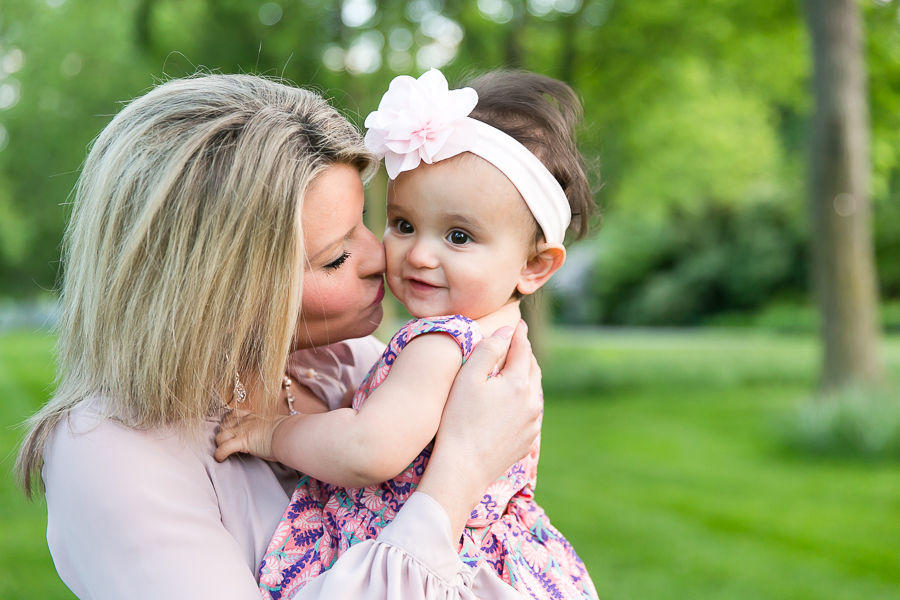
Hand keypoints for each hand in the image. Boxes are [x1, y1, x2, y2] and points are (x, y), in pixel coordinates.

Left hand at [214, 409, 289, 462]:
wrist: (288, 433)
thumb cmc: (286, 430)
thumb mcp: (275, 424)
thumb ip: (267, 426)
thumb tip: (271, 432)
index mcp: (253, 416)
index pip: (233, 414)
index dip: (228, 421)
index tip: (229, 428)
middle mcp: (245, 421)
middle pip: (223, 425)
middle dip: (222, 434)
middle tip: (225, 442)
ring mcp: (242, 431)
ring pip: (220, 436)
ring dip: (219, 444)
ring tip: (222, 451)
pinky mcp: (242, 442)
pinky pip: (224, 448)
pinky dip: (220, 454)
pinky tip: (221, 459)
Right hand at [417, 320, 541, 536]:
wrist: (462, 469)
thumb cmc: (458, 420)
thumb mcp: (467, 378)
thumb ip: (488, 350)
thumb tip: (507, 332)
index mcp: (519, 383)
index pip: (523, 349)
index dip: (519, 334)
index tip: (518, 324)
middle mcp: (532, 402)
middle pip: (533, 369)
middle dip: (525, 353)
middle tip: (518, 343)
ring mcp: (532, 423)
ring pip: (534, 391)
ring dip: (527, 376)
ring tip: (517, 368)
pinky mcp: (528, 440)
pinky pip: (531, 411)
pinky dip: (525, 398)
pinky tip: (514, 400)